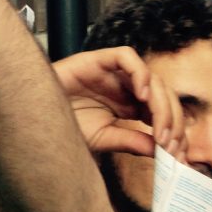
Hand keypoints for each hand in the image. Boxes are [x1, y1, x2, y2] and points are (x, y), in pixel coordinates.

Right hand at [53, 47, 184, 157]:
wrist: (35, 113)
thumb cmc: (64, 123)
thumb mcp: (104, 138)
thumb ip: (131, 141)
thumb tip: (161, 151)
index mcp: (130, 104)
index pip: (164, 111)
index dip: (174, 130)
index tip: (175, 154)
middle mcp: (126, 86)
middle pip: (163, 95)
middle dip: (172, 120)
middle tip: (169, 143)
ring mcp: (115, 72)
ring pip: (152, 77)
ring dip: (161, 103)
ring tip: (158, 127)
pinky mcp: (100, 58)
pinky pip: (127, 57)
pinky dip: (140, 73)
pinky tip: (141, 96)